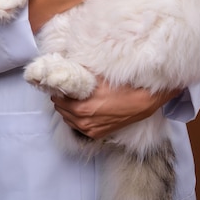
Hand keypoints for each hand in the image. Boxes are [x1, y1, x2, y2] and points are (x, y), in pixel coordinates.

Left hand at [51, 77, 180, 139]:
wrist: (142, 101)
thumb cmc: (122, 87)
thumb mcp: (99, 76)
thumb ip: (81, 74)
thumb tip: (68, 66)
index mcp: (81, 107)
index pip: (58, 98)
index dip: (57, 89)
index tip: (59, 82)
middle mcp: (83, 121)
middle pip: (61, 109)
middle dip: (61, 98)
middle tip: (66, 88)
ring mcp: (90, 129)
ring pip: (68, 119)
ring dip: (67, 109)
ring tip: (73, 98)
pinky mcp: (97, 134)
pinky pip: (78, 126)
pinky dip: (76, 118)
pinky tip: (82, 109)